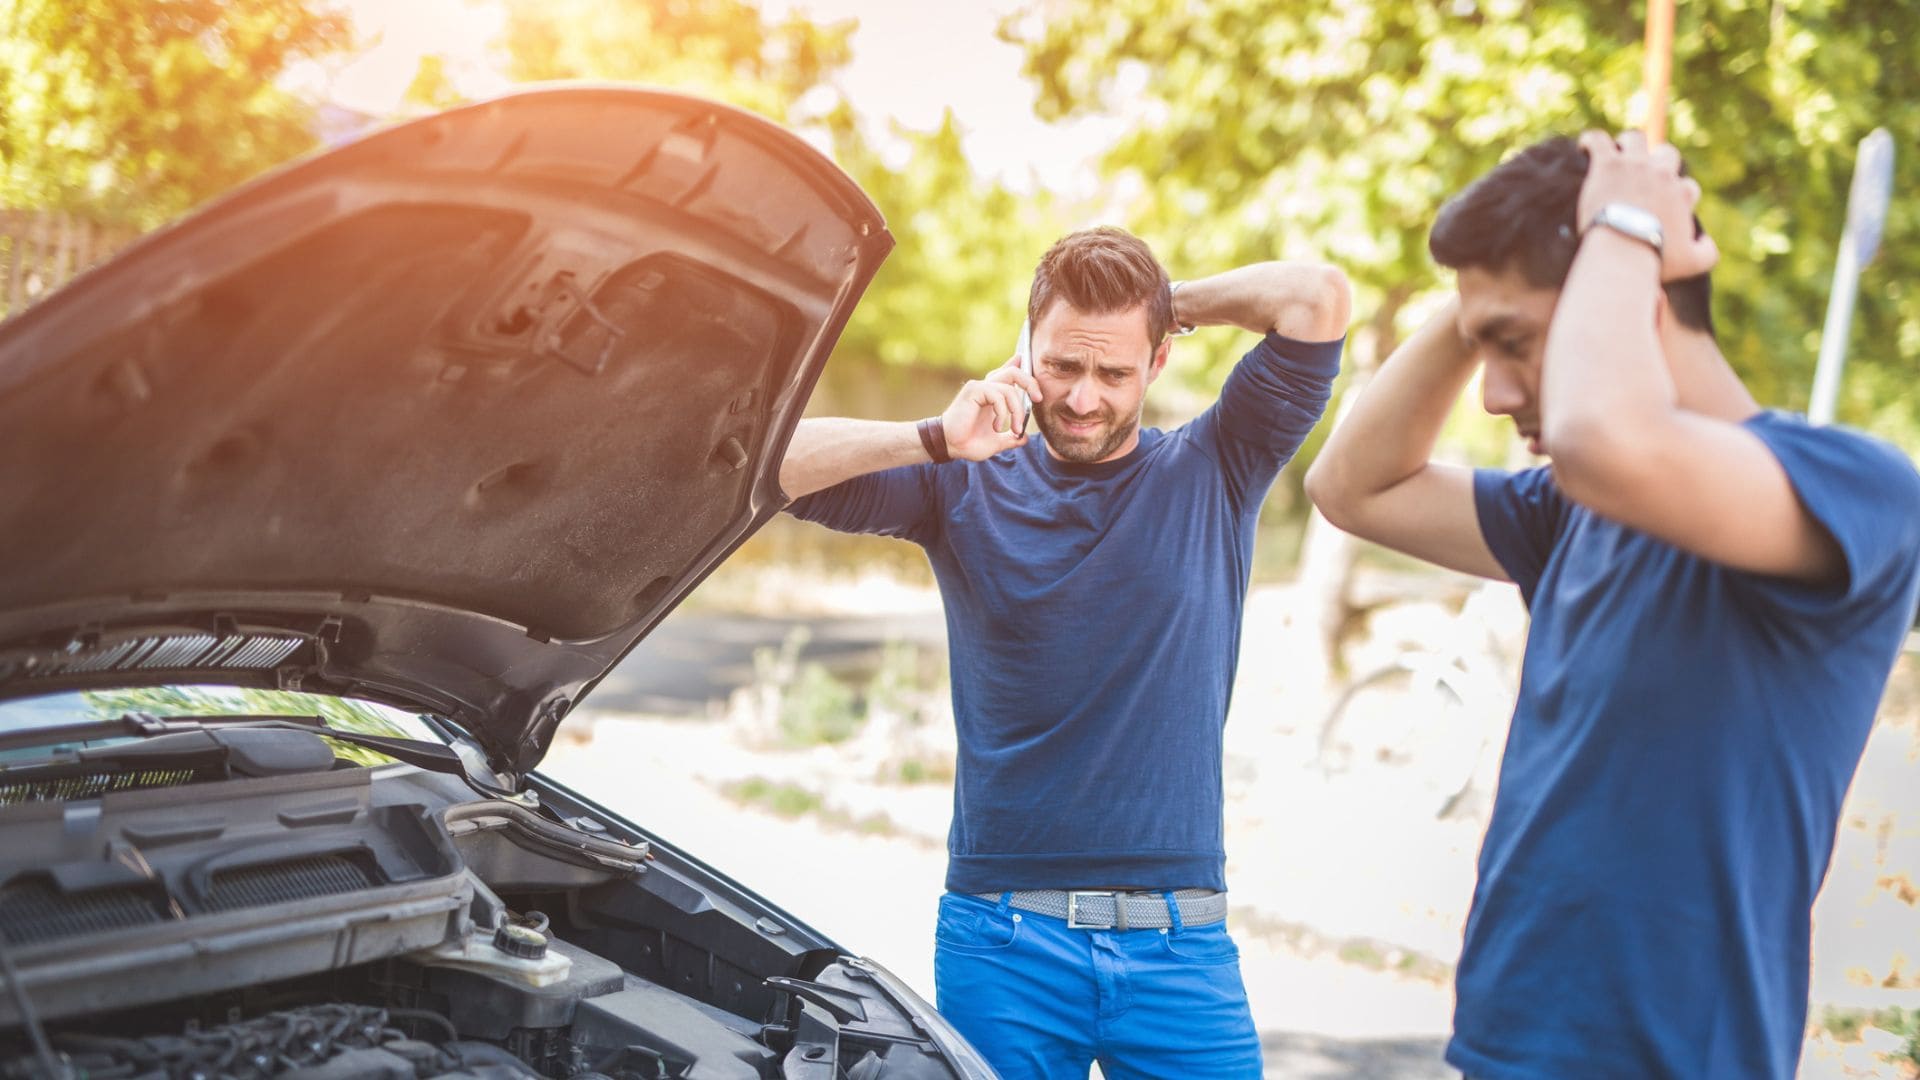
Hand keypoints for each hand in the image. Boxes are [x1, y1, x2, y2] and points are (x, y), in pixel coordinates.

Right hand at [940, 356, 1044, 459]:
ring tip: (1014, 429)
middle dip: (1030, 382)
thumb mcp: (996, 442)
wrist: (950, 447)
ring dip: (1017, 411)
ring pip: (1009, 388)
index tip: (1032, 369)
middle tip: (1038, 398)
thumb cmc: (968, 443)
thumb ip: (1010, 438)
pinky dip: (1003, 412)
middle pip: (1013, 372)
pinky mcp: (973, 390)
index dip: (1021, 366)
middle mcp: (986, 388)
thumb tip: (1024, 438)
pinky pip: (998, 395)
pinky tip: (997, 427)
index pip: (1008, 375)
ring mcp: (979, 387)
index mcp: (991, 396)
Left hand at [1576, 129, 1718, 281]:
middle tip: (1640, 176)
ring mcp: (1634, 166)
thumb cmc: (1656, 259)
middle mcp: (1662, 174)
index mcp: (1682, 193)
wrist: (1624, 252)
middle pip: (1666, 154)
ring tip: (1614, 158)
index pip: (1686, 186)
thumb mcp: (1692, 262)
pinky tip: (1584, 148)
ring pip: (1635, 139)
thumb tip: (1707, 240)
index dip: (1676, 194)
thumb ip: (1708, 251)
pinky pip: (1599, 140)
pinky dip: (1591, 141)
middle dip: (1657, 162)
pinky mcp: (1608, 165)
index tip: (1662, 207)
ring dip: (1627, 145)